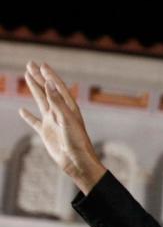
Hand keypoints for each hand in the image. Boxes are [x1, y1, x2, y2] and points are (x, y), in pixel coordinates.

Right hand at [18, 61, 105, 193]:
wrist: (77, 162)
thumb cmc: (76, 142)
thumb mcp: (66, 119)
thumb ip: (57, 101)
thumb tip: (48, 82)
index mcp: (69, 108)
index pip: (57, 87)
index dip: (49, 75)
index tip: (40, 64)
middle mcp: (60, 112)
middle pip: (48, 90)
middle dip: (39, 77)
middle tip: (29, 64)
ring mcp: (53, 122)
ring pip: (41, 101)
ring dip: (34, 89)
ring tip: (26, 76)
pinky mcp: (47, 133)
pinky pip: (35, 122)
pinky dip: (28, 116)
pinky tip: (22, 110)